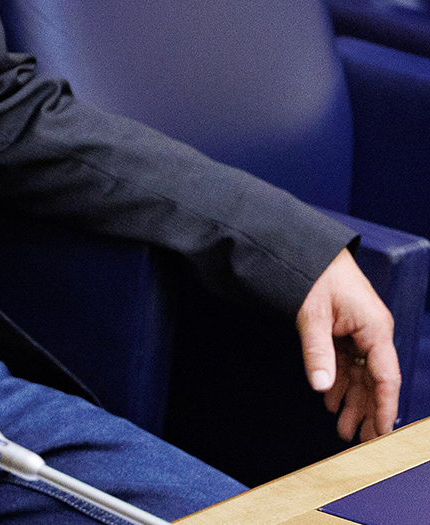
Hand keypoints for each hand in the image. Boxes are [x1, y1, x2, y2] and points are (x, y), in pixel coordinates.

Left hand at [295, 248, 399, 441]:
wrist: (304, 249)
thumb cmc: (313, 275)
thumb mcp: (312, 315)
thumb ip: (317, 352)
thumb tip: (323, 387)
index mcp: (375, 329)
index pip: (385, 378)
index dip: (383, 407)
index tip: (382, 433)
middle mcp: (372, 333)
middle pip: (374, 381)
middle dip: (366, 412)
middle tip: (357, 442)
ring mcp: (360, 331)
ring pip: (360, 374)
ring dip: (352, 401)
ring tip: (342, 428)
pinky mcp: (346, 329)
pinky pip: (346, 362)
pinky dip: (339, 382)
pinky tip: (332, 401)